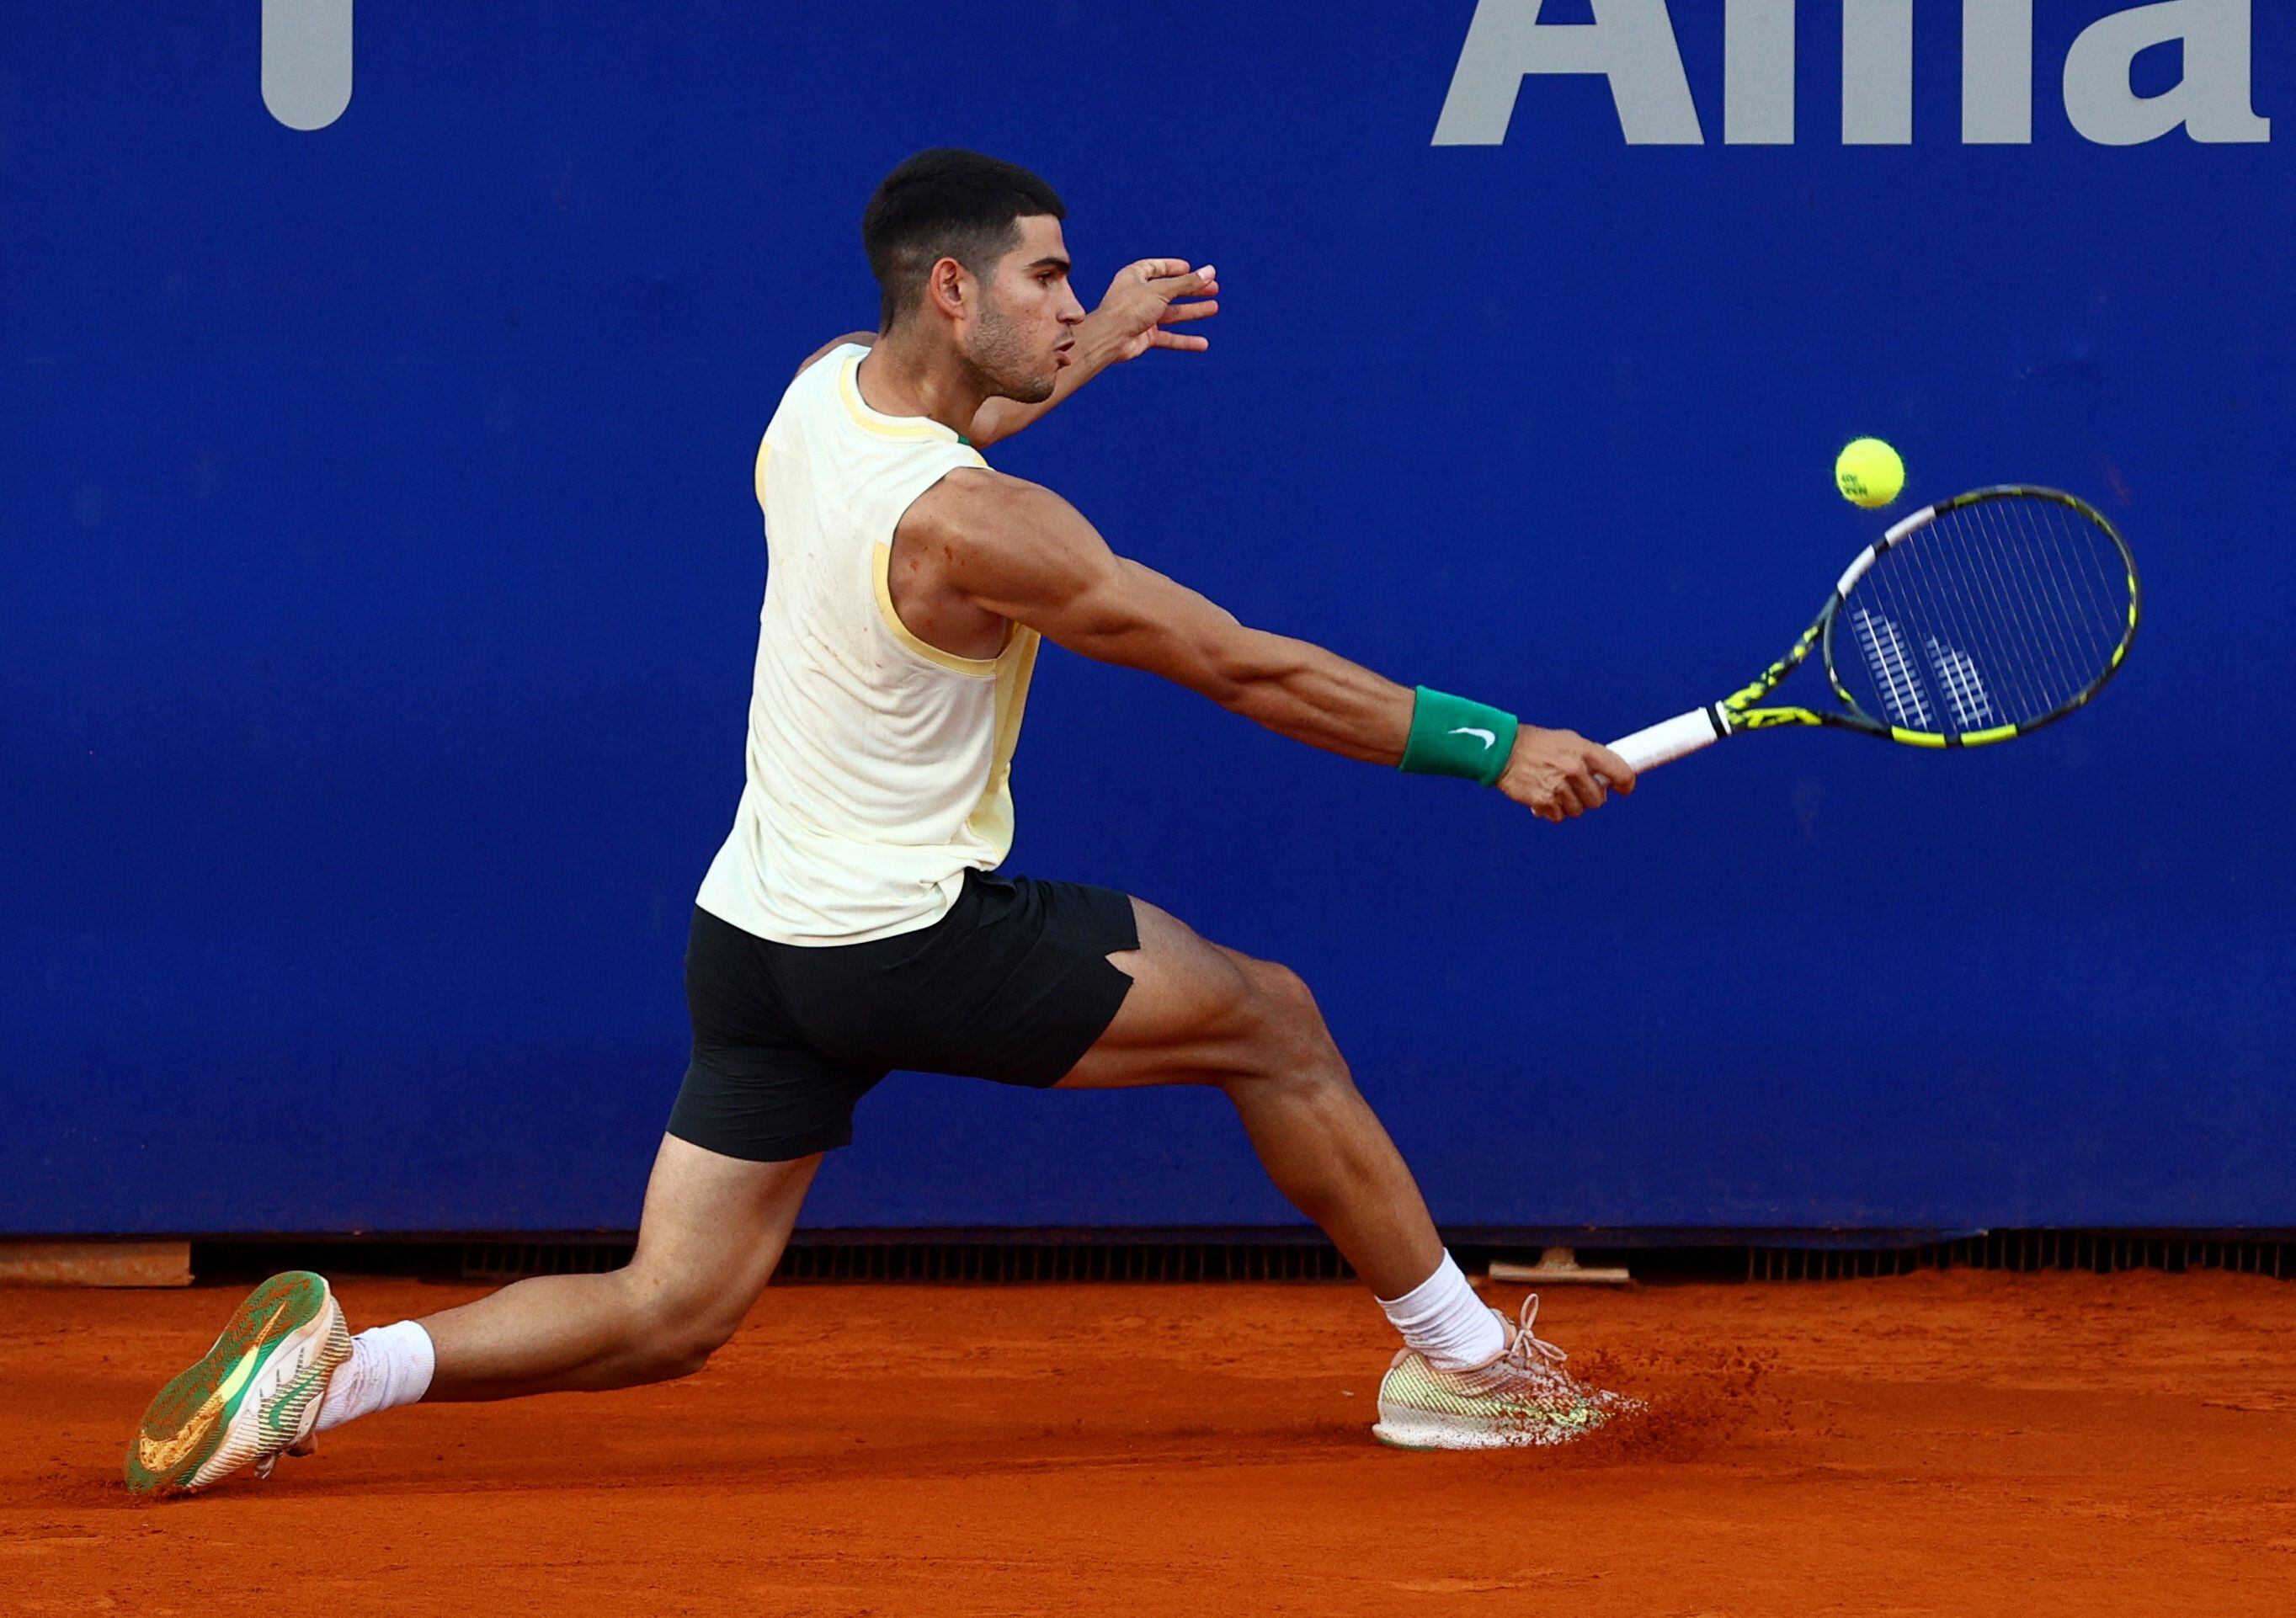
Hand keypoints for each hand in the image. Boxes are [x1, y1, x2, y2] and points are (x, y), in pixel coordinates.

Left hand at [1095, 259, 1219, 360]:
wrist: (1110, 338)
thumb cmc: (1129, 308)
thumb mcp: (1162, 290)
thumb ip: (1187, 283)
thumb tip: (1210, 272)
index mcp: (1134, 277)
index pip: (1156, 267)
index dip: (1173, 267)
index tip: (1190, 269)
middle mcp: (1138, 296)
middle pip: (1170, 290)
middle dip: (1191, 290)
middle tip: (1213, 289)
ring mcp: (1142, 317)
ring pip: (1172, 314)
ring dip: (1193, 311)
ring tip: (1214, 308)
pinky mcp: (1145, 336)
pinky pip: (1169, 337)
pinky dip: (1185, 340)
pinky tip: (1202, 344)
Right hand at [1496, 726, 1635, 822]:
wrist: (1503, 751)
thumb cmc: (1535, 744)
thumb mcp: (1566, 739)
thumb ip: (1588, 755)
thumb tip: (1607, 774)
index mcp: (1583, 750)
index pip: (1619, 771)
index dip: (1626, 783)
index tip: (1624, 788)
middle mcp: (1574, 768)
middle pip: (1598, 799)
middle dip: (1590, 797)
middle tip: (1577, 789)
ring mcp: (1559, 786)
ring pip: (1578, 810)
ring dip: (1569, 805)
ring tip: (1555, 790)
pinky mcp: (1544, 801)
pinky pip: (1558, 816)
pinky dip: (1552, 811)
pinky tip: (1543, 797)